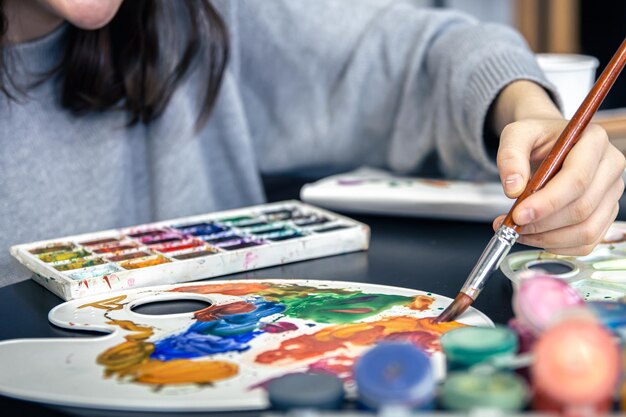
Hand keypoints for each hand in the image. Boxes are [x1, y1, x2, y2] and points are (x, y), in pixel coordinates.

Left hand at [490, 81, 625, 254]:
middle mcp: (610, 166)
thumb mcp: (516, 134)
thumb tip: (513, 189)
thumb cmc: (536, 136)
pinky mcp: (605, 213)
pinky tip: (534, 237)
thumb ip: (511, 156)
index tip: (518, 214)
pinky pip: (587, 241)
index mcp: (594, 141)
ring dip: (547, 238)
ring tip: (518, 231)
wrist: (549, 142)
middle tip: (511, 225)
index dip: (547, 202)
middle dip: (542, 224)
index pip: (577, 179)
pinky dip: (557, 246)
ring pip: (586, 230)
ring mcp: (611, 192)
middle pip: (581, 208)